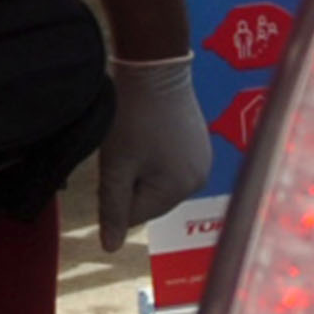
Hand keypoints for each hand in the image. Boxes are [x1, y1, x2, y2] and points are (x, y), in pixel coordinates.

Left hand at [93, 55, 213, 252]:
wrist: (154, 65)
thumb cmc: (132, 116)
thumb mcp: (116, 165)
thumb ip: (113, 208)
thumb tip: (110, 248)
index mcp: (180, 189)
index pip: (135, 214)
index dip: (115, 192)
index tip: (112, 162)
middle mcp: (199, 178)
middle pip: (149, 198)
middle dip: (130, 180)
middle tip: (123, 146)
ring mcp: (202, 159)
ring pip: (157, 180)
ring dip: (141, 166)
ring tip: (136, 136)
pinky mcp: (198, 142)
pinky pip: (169, 162)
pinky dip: (153, 153)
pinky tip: (147, 130)